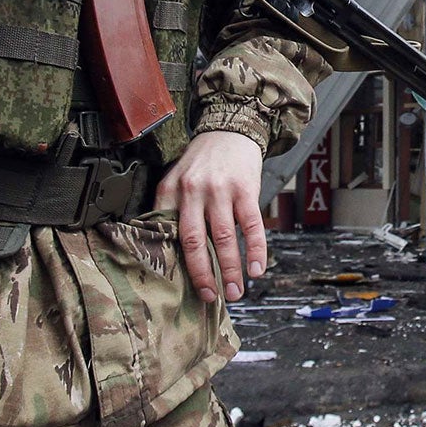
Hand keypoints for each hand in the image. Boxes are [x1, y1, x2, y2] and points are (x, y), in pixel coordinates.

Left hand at [154, 129, 267, 303]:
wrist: (231, 129)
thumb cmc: (203, 160)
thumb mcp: (177, 178)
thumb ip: (170, 208)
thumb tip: (169, 250)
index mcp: (172, 190)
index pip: (169, 233)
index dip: (174, 263)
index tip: (181, 287)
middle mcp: (194, 191)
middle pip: (194, 241)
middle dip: (203, 274)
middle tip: (210, 297)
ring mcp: (221, 190)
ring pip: (223, 237)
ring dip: (231, 268)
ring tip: (235, 292)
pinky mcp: (246, 189)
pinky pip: (252, 224)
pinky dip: (255, 250)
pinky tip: (256, 269)